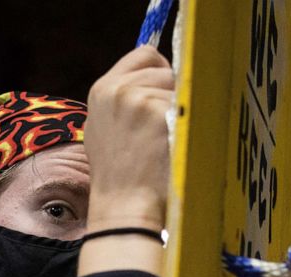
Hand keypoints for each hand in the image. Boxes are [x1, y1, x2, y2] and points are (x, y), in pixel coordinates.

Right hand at [85, 46, 172, 229]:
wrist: (123, 206)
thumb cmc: (118, 176)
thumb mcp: (104, 129)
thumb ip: (123, 101)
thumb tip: (155, 80)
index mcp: (102, 90)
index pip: (144, 55)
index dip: (160, 71)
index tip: (164, 93)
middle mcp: (117, 89)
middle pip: (166, 70)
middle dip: (171, 95)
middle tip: (161, 132)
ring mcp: (137, 99)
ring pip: (180, 89)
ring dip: (180, 111)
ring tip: (163, 143)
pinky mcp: (158, 113)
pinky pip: (189, 107)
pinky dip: (188, 124)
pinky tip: (174, 146)